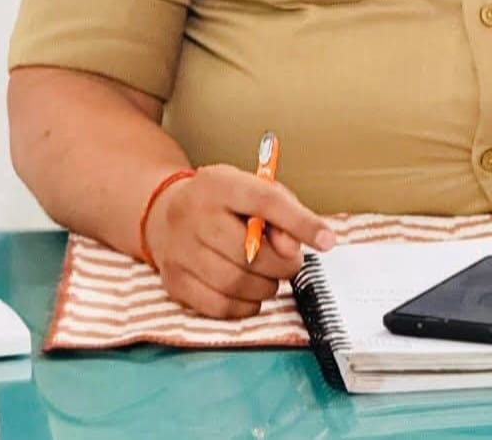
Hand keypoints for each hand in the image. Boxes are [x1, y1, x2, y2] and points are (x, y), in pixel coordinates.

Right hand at [143, 163, 336, 318]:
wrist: (163, 213)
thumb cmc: (221, 202)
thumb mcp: (252, 189)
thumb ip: (282, 211)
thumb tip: (293, 250)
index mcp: (220, 184)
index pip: (265, 201)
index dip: (300, 222)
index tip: (327, 240)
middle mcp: (194, 215)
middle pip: (249, 252)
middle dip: (282, 266)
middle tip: (290, 264)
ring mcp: (179, 250)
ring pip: (234, 283)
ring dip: (265, 287)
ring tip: (269, 277)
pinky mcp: (174, 282)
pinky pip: (218, 307)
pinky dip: (245, 307)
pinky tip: (250, 294)